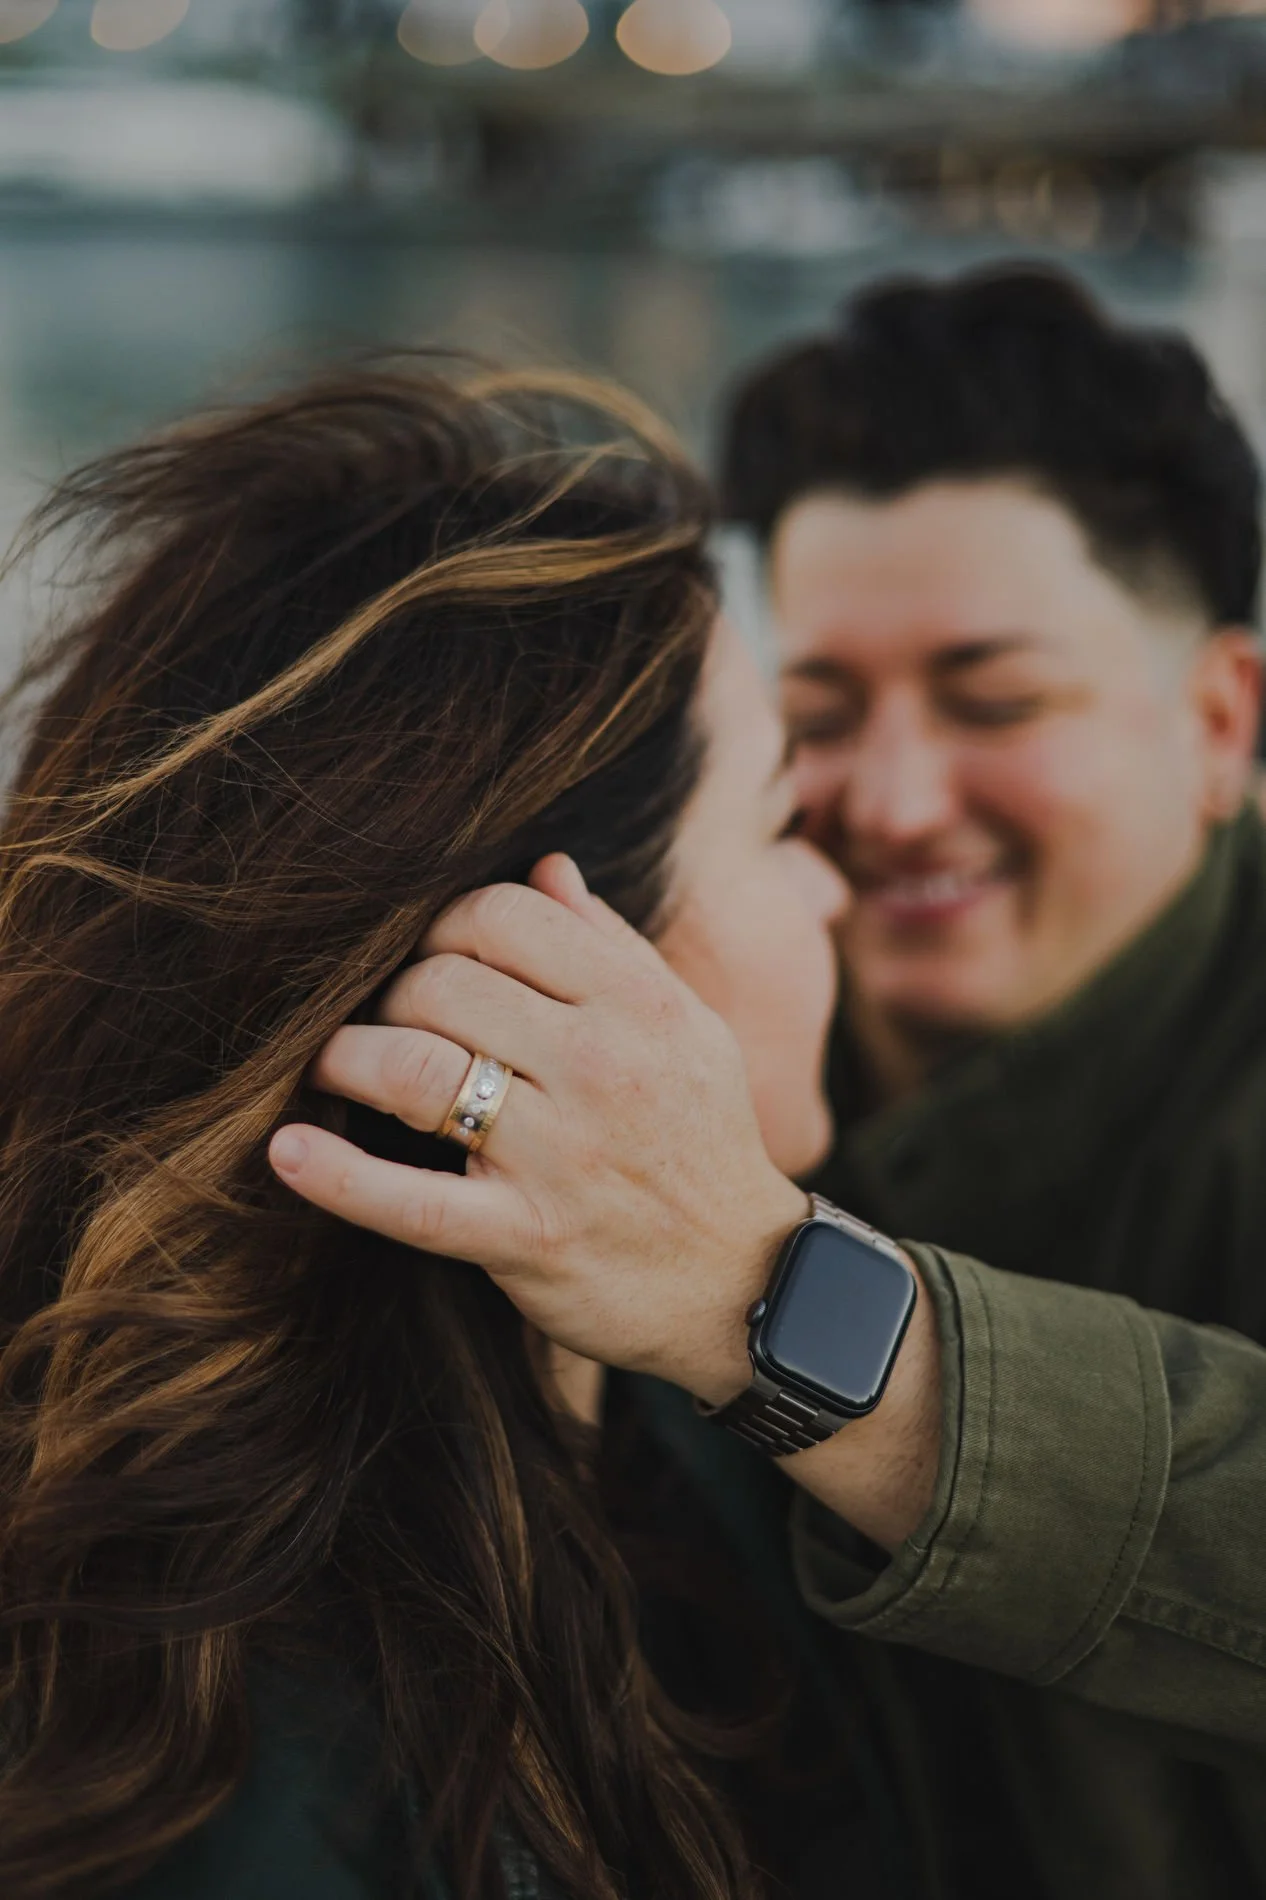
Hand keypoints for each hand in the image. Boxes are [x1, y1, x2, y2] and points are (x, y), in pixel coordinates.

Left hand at [269, 856, 806, 1405]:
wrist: (746, 1285)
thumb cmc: (703, 1142)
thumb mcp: (688, 1030)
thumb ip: (614, 947)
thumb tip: (546, 867)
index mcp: (638, 1004)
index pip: (502, 916)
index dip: (445, 927)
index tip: (433, 961)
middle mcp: (601, 1067)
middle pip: (443, 983)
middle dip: (394, 994)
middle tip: (387, 1023)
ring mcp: (560, 1155)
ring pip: (414, 1070)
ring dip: (348, 1059)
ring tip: (333, 1067)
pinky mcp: (525, 1239)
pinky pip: (411, 1203)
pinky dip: (338, 1175)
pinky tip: (288, 1150)